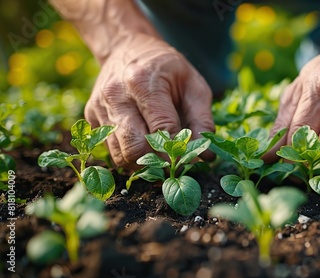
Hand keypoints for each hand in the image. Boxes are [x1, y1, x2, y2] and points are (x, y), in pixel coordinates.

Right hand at [85, 34, 214, 166]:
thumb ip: (202, 120)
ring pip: (119, 155)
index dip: (177, 150)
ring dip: (142, 163)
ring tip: (160, 157)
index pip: (161, 130)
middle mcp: (116, 95)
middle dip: (158, 162)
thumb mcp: (194, 86)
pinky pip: (110, 150)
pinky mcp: (91, 116)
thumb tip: (206, 156)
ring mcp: (99, 107)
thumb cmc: (167, 69)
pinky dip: (129, 155)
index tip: (189, 160)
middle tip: (174, 164)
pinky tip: (143, 146)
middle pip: (135, 148)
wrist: (127, 48)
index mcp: (143, 82)